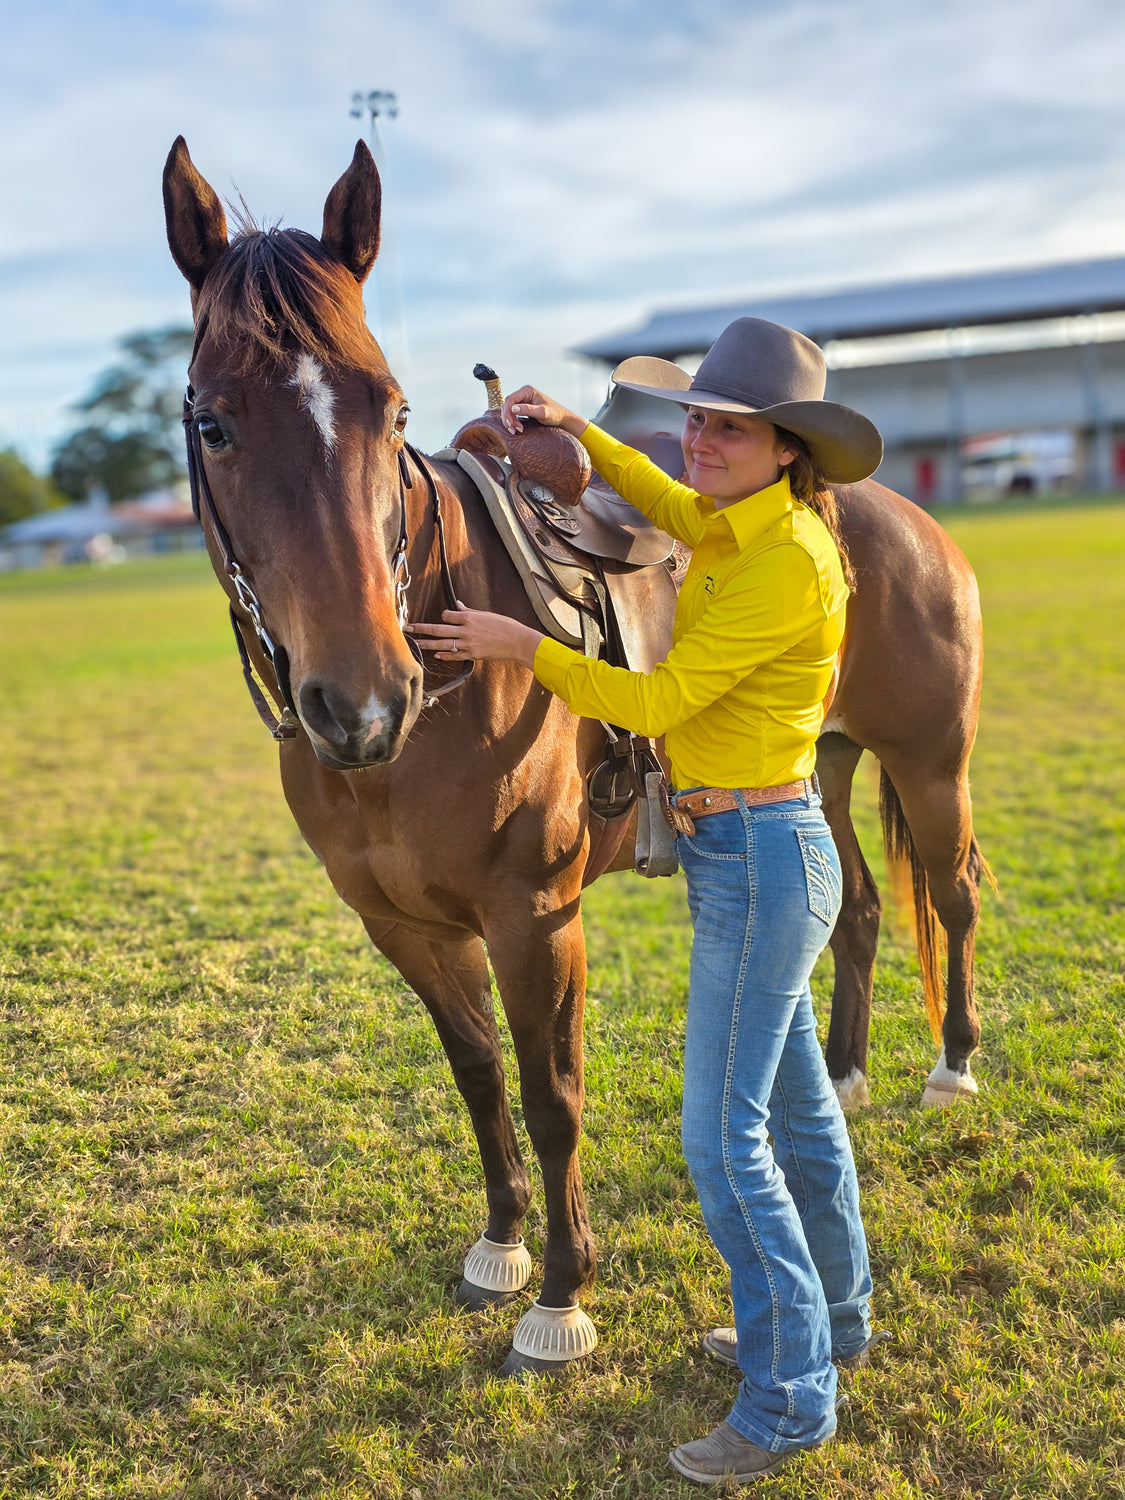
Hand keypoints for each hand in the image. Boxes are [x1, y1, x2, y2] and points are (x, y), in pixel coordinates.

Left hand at [406, 608, 544, 668]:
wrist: (516, 641)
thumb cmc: (504, 625)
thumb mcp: (486, 614)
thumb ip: (469, 612)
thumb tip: (457, 606)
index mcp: (469, 617)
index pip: (447, 615)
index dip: (443, 616)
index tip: (443, 618)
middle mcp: (466, 630)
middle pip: (438, 629)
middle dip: (422, 628)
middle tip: (408, 628)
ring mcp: (468, 644)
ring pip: (443, 644)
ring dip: (427, 644)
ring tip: (416, 643)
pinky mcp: (472, 654)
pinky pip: (455, 655)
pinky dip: (445, 655)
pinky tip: (436, 655)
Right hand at [501, 385, 587, 438]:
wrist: (562, 418)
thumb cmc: (555, 414)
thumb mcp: (542, 412)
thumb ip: (528, 410)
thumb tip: (513, 408)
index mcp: (527, 390)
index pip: (510, 399)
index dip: (507, 412)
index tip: (511, 424)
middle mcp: (523, 393)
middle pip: (507, 404)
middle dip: (508, 418)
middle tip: (513, 430)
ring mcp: (523, 399)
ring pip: (508, 409)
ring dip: (509, 421)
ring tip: (515, 431)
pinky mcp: (523, 406)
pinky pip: (512, 413)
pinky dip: (512, 421)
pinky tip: (517, 429)